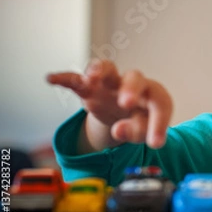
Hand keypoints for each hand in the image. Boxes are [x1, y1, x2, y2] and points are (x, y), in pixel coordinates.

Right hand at [47, 59, 172, 148]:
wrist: (125, 113)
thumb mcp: (144, 131)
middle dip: (130, 89)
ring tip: (90, 78)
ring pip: (106, 68)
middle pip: (135, 77)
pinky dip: (64, 78)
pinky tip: (51, 79)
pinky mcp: (89, 88)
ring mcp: (110, 83)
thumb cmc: (140, 119)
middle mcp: (133, 84)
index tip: (154, 143)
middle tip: (127, 103)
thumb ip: (137, 132)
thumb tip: (118, 130)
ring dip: (98, 70)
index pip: (160, 104)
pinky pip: (76, 79)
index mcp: (154, 95)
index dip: (159, 123)